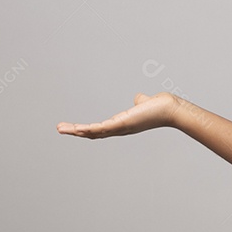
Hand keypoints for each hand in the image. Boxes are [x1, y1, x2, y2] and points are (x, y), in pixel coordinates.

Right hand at [56, 92, 176, 138]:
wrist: (171, 109)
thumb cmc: (161, 107)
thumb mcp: (144, 103)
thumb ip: (140, 102)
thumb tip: (138, 99)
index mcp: (123, 124)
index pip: (101, 129)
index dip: (87, 129)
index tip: (75, 127)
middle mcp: (120, 129)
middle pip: (93, 133)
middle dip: (76, 131)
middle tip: (60, 129)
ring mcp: (120, 128)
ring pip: (93, 132)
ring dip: (76, 131)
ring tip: (60, 128)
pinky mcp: (122, 124)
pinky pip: (101, 128)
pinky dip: (88, 129)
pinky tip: (77, 129)